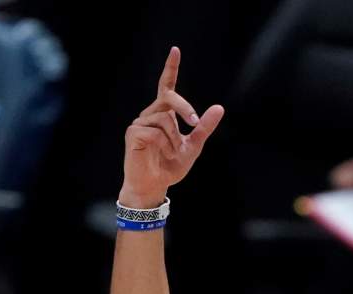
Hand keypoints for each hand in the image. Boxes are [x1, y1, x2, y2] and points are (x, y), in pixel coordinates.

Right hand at [120, 46, 223, 206]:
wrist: (155, 185)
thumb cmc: (171, 166)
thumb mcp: (194, 146)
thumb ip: (204, 127)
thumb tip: (219, 107)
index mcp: (164, 114)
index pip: (167, 87)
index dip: (170, 68)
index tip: (175, 50)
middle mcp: (150, 114)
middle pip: (169, 98)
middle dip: (185, 108)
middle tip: (195, 122)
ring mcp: (139, 122)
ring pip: (165, 118)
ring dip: (174, 138)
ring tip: (170, 153)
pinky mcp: (133, 132)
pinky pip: (156, 131)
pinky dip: (165, 144)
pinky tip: (160, 153)